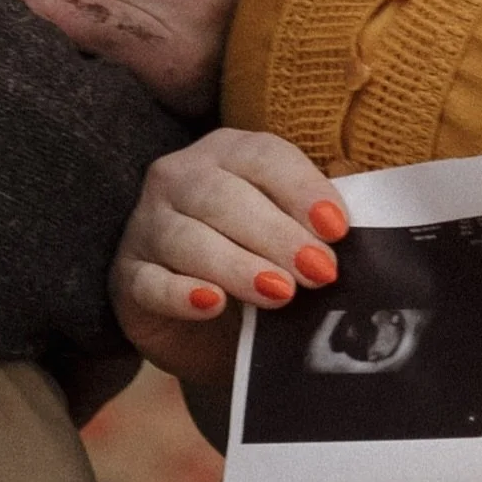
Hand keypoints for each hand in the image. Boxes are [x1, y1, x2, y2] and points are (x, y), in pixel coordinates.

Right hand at [109, 128, 349, 385]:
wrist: (209, 328)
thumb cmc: (259, 266)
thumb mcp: (290, 238)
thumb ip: (315, 229)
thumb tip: (354, 240)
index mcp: (227, 153)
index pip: (262, 158)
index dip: (301, 190)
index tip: (338, 230)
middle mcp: (179, 178)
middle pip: (223, 197)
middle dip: (276, 234)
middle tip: (317, 271)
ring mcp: (147, 226)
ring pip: (187, 238)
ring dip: (237, 265)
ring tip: (279, 293)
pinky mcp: (127, 276)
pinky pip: (150, 282)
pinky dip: (181, 293)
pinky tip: (211, 303)